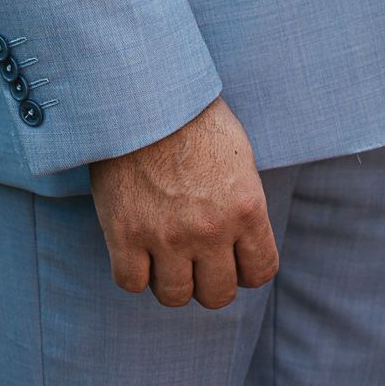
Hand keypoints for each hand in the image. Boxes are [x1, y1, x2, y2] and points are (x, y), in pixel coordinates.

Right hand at [89, 96, 279, 308]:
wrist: (143, 89)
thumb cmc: (192, 115)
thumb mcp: (238, 155)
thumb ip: (243, 204)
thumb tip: (243, 242)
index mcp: (246, 207)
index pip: (260, 273)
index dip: (245, 268)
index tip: (231, 256)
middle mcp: (210, 229)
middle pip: (217, 295)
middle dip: (208, 280)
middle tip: (196, 256)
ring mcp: (166, 235)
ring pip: (175, 296)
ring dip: (170, 279)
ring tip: (164, 252)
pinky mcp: (125, 233)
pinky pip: (131, 282)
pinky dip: (133, 271)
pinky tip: (135, 247)